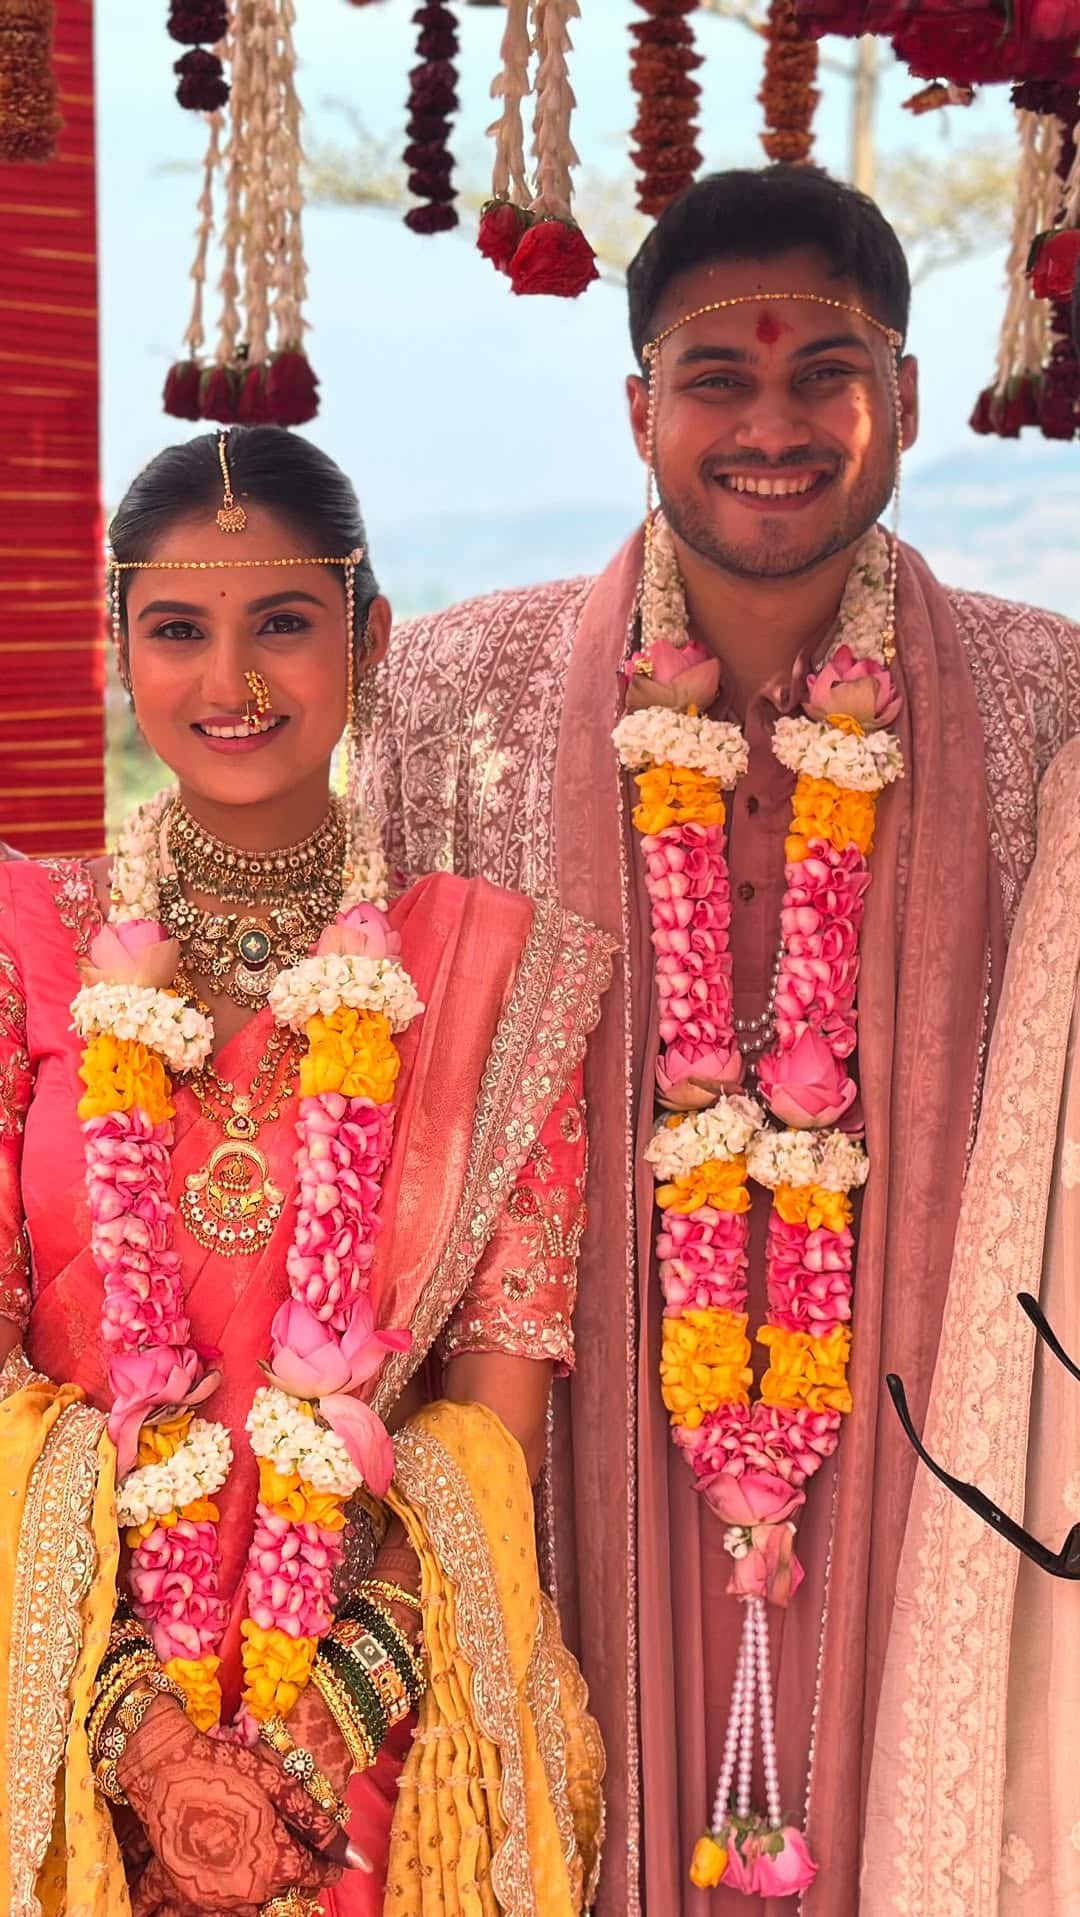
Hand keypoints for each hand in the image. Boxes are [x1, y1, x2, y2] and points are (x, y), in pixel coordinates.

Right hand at [117, 1696, 348, 1910]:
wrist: (163, 1768)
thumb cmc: (226, 1768)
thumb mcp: (279, 1784)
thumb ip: (319, 1826)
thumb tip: (359, 1861)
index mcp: (277, 1862)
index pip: (317, 1875)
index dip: (327, 1861)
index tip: (327, 1852)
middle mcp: (249, 1891)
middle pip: (288, 1893)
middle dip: (296, 1874)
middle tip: (289, 1843)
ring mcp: (217, 1900)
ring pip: (258, 1905)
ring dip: (267, 1884)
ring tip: (261, 1852)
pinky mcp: (191, 1898)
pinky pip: (227, 1909)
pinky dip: (239, 1893)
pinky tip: (235, 1862)